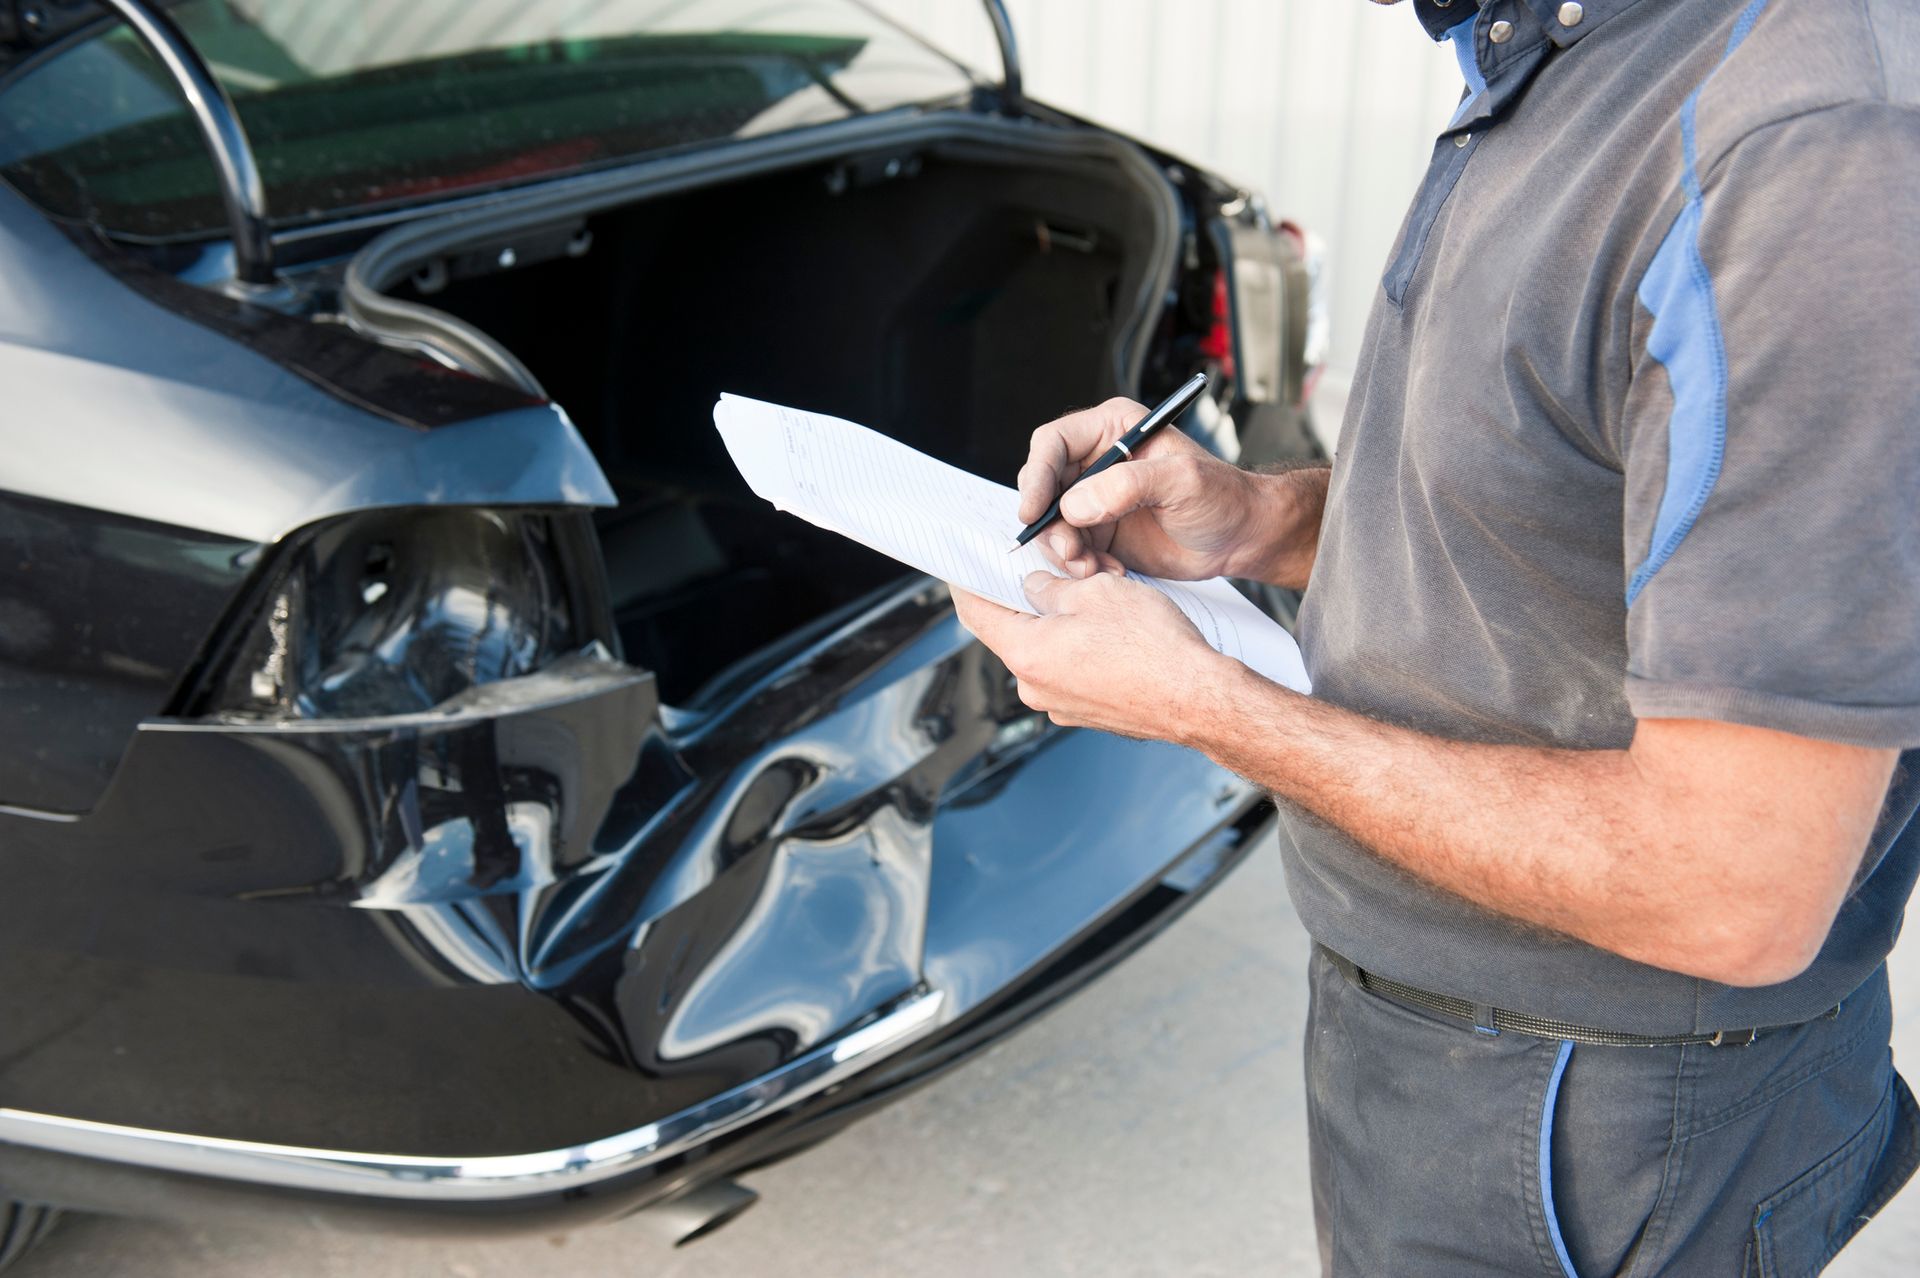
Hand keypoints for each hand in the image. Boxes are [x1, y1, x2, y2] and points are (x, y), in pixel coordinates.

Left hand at [951, 571, 1230, 740]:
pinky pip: (1071, 671)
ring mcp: (1061, 705)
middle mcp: (1035, 688)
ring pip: (1047, 650)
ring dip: (1061, 623)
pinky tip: (1113, 632)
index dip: (967, 582)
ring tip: (1097, 601)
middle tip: (1051, 570)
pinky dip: (1081, 648)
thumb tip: (1035, 587)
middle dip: (1028, 598)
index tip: (963, 564)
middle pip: (1013, 631)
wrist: (1200, 699)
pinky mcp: (1088, 713)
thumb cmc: (1153, 647)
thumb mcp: (1095, 591)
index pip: (975, 613)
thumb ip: (1052, 587)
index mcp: (1026, 655)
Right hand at [1016, 397, 1315, 584]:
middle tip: (1070, 551)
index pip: (1053, 444)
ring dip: (1065, 552)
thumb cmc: (1223, 497)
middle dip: (1050, 524)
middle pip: (1044, 488)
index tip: (1035, 510)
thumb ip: (1128, 485)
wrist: (1242, 537)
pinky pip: (1071, 551)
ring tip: (1094, 569)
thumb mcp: (1182, 481)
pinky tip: (1111, 574)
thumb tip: (1075, 504)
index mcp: (1112, 431)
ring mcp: (1095, 500)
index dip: (1036, 475)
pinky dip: (1082, 567)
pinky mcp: (1100, 533)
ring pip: (1053, 525)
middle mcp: (1097, 463)